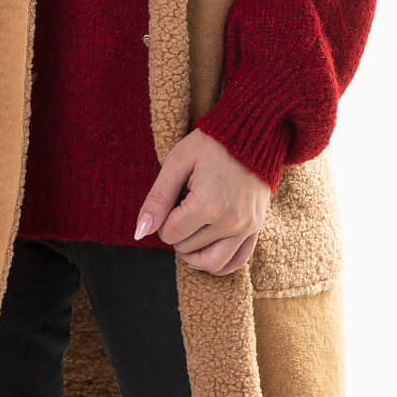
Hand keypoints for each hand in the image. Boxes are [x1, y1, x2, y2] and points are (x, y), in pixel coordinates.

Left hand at [134, 128, 271, 274]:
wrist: (253, 132)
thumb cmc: (211, 144)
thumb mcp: (177, 163)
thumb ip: (157, 199)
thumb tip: (139, 233)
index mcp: (207, 205)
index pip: (169, 235)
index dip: (163, 219)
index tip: (173, 198)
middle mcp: (230, 222)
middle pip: (187, 249)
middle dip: (177, 232)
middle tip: (182, 206)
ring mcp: (246, 227)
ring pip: (211, 264)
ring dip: (193, 254)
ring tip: (189, 233)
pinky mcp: (256, 228)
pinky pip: (238, 261)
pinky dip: (219, 263)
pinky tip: (206, 249)